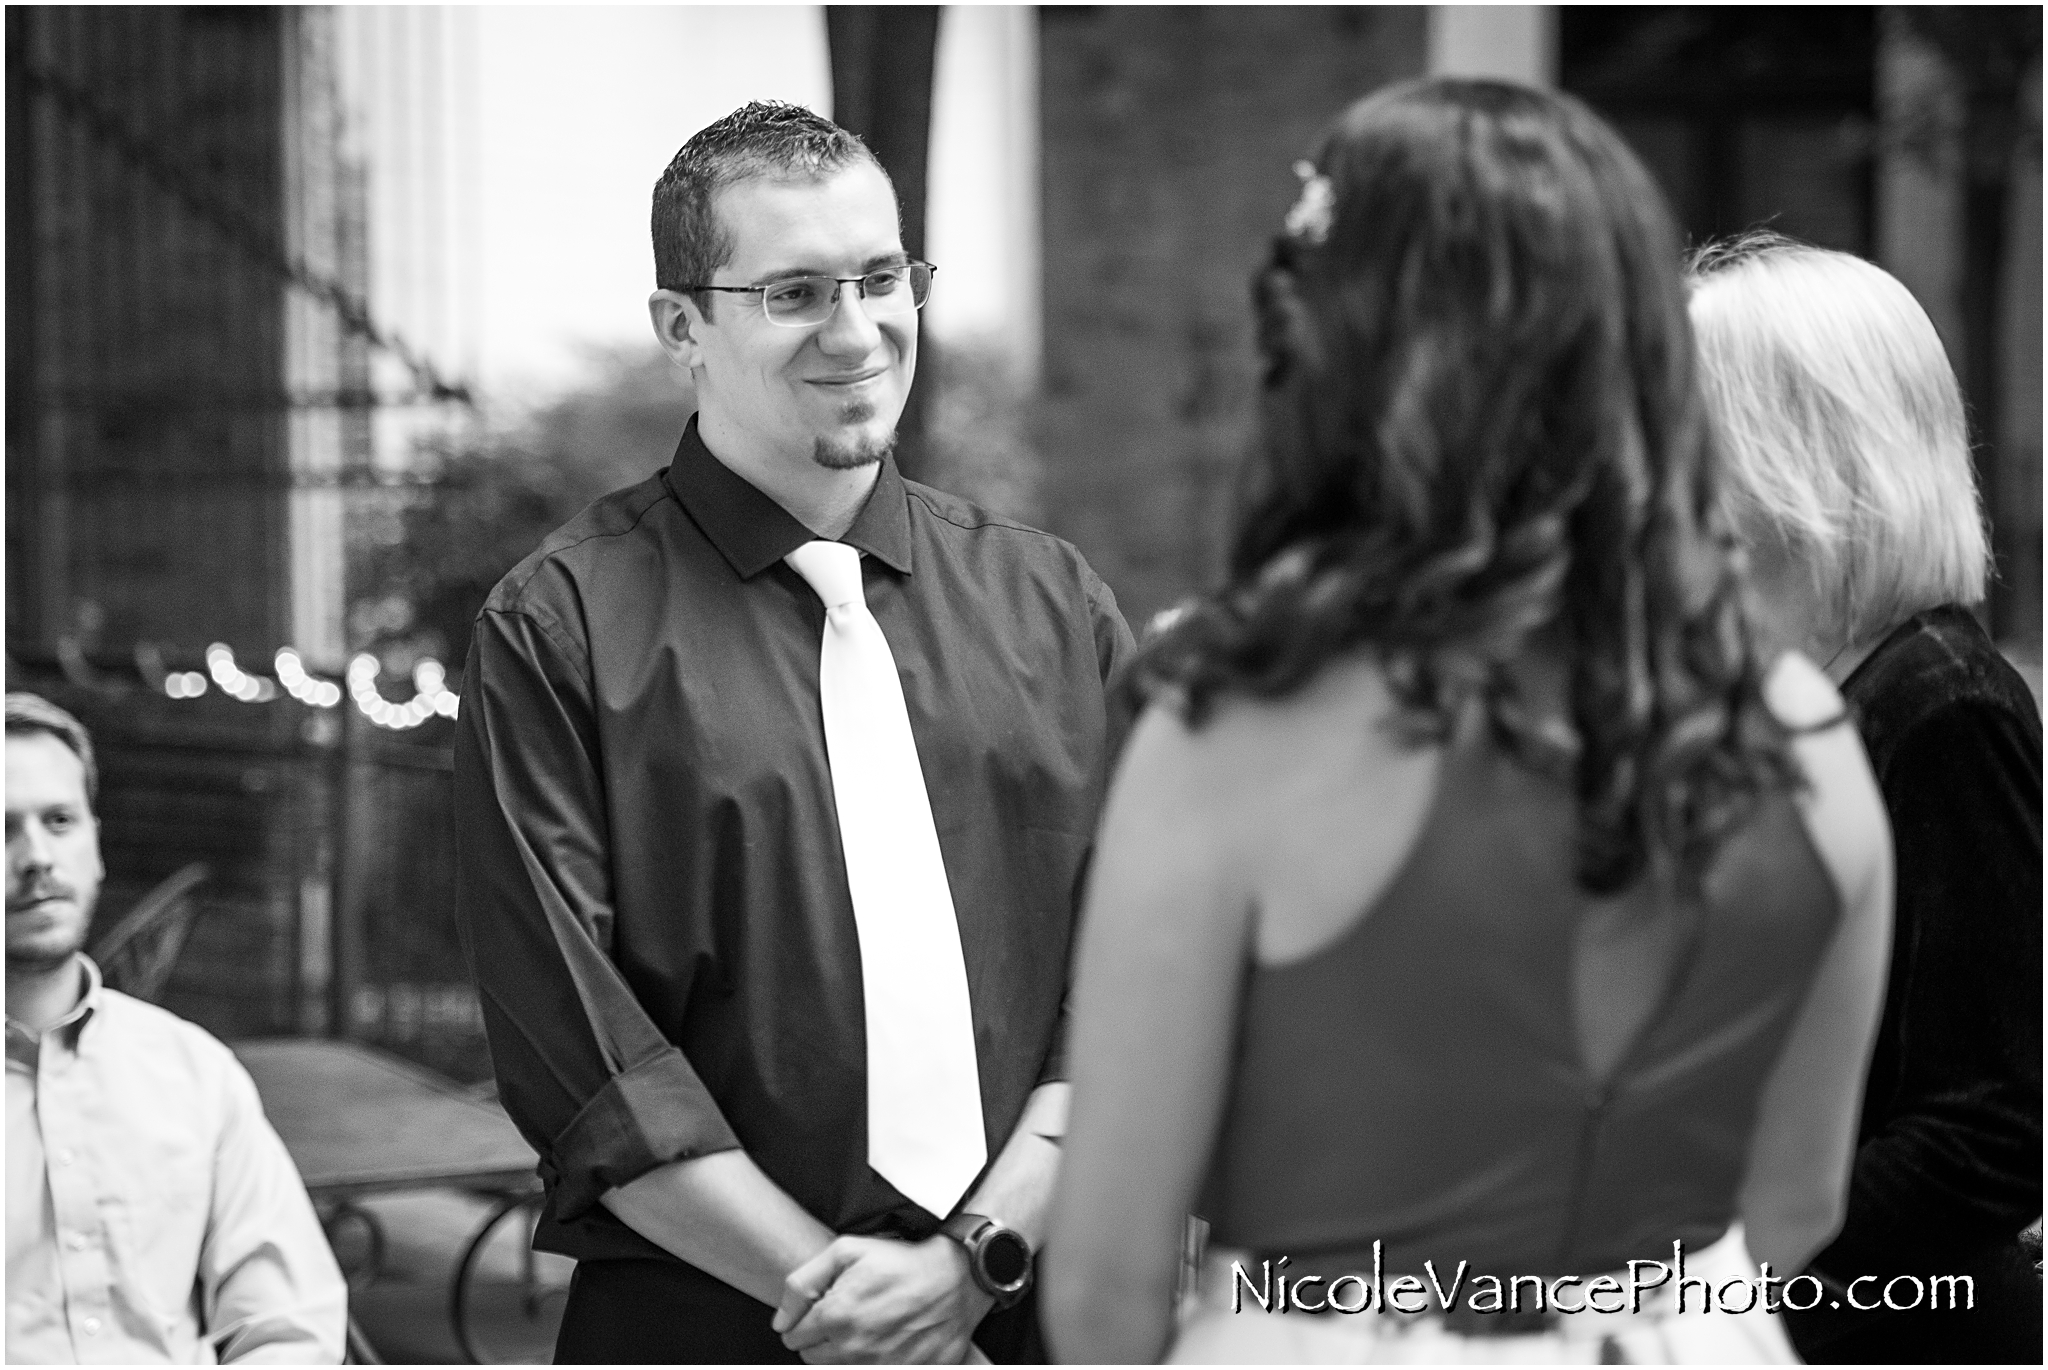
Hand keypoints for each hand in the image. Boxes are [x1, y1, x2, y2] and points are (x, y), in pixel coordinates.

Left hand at [772, 1233, 995, 1363]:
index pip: (793, 1337)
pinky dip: (872, 1361)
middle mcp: (854, 1348)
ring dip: (844, 1352)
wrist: (956, 1277)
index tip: (824, 1306)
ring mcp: (879, 1366)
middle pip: (811, 1358)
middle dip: (820, 1338)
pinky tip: (885, 1340)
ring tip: (866, 1326)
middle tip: (846, 1314)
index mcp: (836, 1317)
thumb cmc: (902, 1261)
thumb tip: (780, 1321)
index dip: (805, 1319)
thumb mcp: (846, 1250)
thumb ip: (802, 1283)